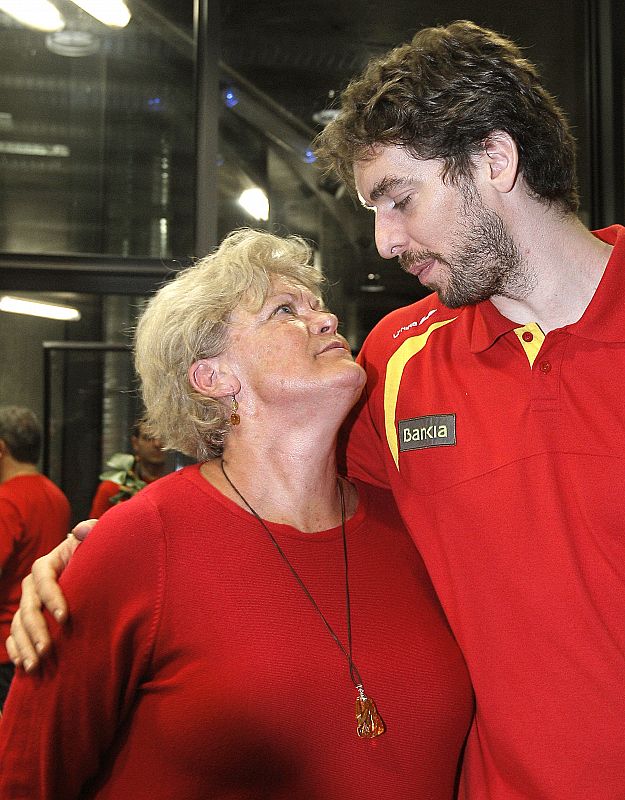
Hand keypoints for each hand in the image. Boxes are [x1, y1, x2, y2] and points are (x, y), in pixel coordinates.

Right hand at [5, 519, 95, 670]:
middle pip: (28, 607)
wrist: (92, 570)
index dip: (52, 597)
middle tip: (47, 649)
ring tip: (35, 665)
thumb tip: (80, 530)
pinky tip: (24, 665)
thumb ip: (91, 533)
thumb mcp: (95, 542)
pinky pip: (15, 636)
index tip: (64, 617)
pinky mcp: (28, 619)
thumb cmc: (96, 555)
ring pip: (19, 625)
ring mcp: (28, 603)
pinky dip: (17, 650)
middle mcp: (33, 584)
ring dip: (25, 645)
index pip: (44, 580)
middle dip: (36, 629)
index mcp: (47, 564)